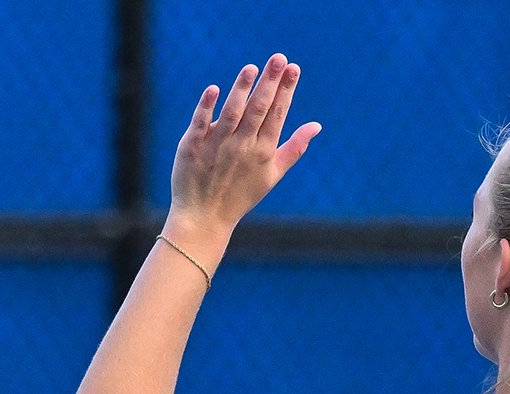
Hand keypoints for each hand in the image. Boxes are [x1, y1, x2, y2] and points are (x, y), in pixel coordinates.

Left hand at [168, 54, 320, 234]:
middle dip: (270, 83)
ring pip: (232, 112)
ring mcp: (217, 145)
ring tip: (252, 68)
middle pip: (258, 109)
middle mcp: (242, 146)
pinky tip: (214, 89)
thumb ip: (295, 148)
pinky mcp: (192, 146)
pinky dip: (207, 106)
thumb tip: (317, 125)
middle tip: (279, 58)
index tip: (293, 68)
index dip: (286, 90)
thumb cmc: (240, 195)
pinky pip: (200, 122)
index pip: (277, 114)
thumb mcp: (272, 174)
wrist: (204, 218)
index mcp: (263, 151)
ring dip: (242, 90)